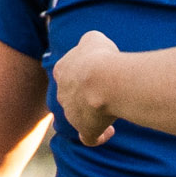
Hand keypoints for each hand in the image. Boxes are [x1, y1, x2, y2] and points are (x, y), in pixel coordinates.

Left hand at [52, 30, 121, 145]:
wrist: (103, 80)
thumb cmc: (100, 57)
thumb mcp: (93, 39)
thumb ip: (89, 43)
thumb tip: (93, 47)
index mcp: (62, 70)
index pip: (68, 72)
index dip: (82, 73)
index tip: (97, 73)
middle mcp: (62, 93)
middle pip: (73, 96)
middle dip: (88, 94)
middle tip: (107, 90)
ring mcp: (72, 113)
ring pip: (80, 116)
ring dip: (94, 114)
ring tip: (113, 111)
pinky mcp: (84, 129)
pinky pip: (89, 138)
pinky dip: (99, 136)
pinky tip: (110, 131)